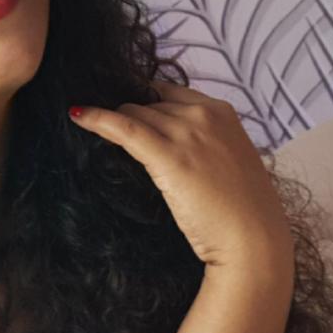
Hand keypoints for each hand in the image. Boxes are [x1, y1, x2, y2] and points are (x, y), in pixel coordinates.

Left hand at [69, 80, 292, 270]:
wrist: (254, 240)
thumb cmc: (244, 212)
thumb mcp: (230, 164)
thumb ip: (207, 145)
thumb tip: (174, 148)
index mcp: (223, 112)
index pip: (171, 92)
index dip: (147, 102)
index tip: (131, 113)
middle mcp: (205, 114)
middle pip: (150, 102)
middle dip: (133, 118)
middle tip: (114, 134)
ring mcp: (187, 132)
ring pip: (135, 112)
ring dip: (116, 122)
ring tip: (94, 129)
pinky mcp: (168, 156)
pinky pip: (124, 127)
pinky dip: (98, 118)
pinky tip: (78, 115)